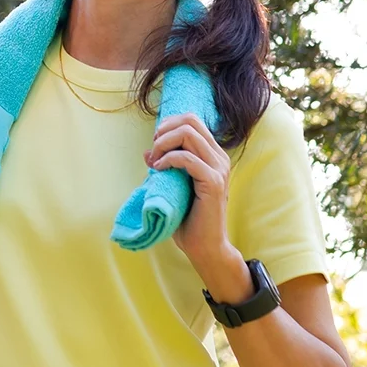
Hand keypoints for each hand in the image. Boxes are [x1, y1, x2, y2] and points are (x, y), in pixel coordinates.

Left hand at [146, 113, 246, 294]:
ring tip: (155, 162)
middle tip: (153, 152)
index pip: (192, 120)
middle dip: (164, 131)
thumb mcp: (173, 186)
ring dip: (163, 144)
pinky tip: (159, 170)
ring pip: (188, 133)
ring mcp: (218, 168)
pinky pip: (187, 158)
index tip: (155, 145)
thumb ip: (165, 166)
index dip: (168, 126)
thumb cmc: (189, 219)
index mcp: (213, 155)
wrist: (205, 246)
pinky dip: (168, 160)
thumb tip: (147, 152)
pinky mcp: (213, 182)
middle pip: (190, 120)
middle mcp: (219, 157)